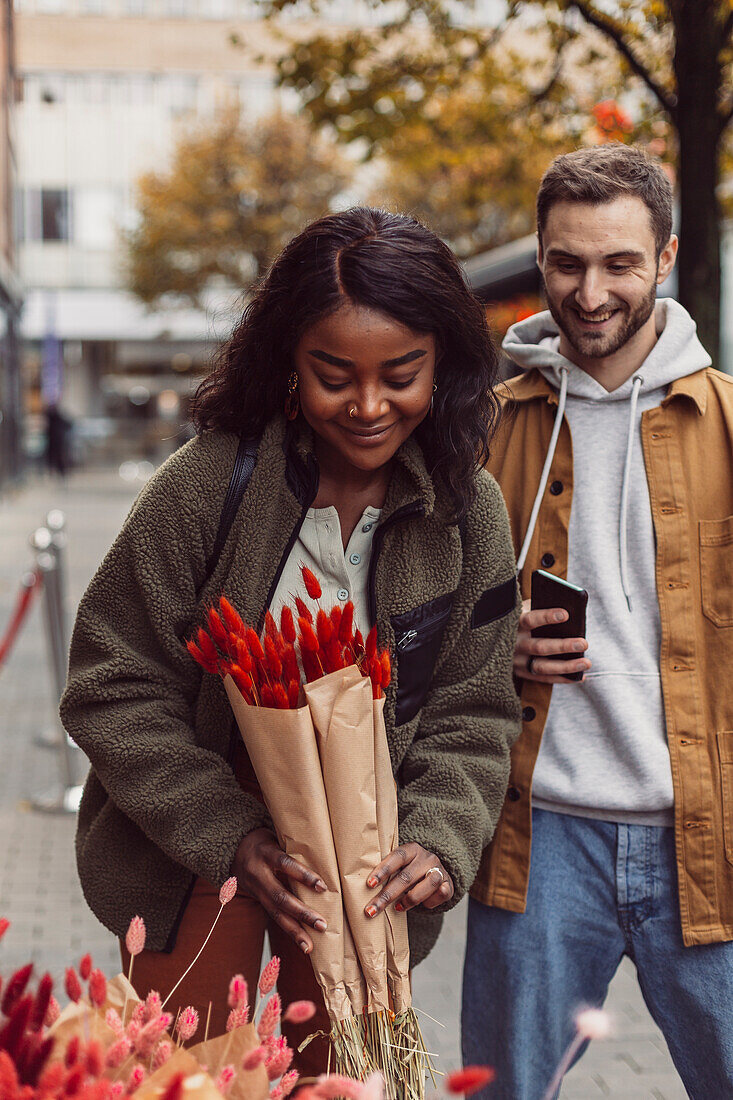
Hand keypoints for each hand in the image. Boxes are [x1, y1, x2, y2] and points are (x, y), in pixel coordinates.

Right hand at [232, 828, 326, 953]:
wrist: (234, 851)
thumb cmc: (266, 841)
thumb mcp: (276, 837)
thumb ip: (294, 846)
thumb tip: (326, 854)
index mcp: (265, 853)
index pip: (284, 863)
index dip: (302, 875)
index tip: (322, 887)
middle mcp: (258, 873)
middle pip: (279, 896)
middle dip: (301, 912)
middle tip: (321, 924)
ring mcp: (256, 890)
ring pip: (274, 913)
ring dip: (294, 931)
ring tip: (309, 946)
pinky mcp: (259, 901)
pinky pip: (274, 917)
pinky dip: (289, 931)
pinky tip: (303, 944)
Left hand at [364, 843, 453, 915]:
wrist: (437, 872)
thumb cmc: (411, 871)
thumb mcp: (401, 866)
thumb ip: (389, 872)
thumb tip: (365, 889)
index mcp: (412, 849)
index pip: (397, 857)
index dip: (383, 870)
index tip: (369, 884)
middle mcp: (427, 857)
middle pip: (406, 876)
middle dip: (387, 895)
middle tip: (371, 910)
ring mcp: (439, 870)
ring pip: (427, 884)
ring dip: (409, 899)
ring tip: (397, 908)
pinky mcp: (448, 884)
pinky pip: (440, 894)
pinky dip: (429, 902)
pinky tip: (422, 906)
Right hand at [514, 599, 590, 683]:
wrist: (498, 637)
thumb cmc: (522, 617)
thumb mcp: (526, 608)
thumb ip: (542, 606)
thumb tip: (570, 608)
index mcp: (513, 624)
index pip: (529, 620)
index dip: (546, 617)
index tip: (566, 614)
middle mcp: (514, 644)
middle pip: (539, 647)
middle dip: (563, 646)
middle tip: (584, 643)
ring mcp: (517, 661)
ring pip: (542, 667)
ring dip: (566, 666)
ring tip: (586, 663)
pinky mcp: (522, 673)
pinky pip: (544, 679)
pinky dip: (563, 678)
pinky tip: (580, 676)